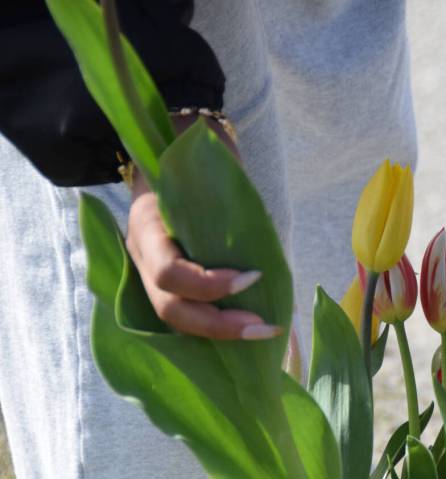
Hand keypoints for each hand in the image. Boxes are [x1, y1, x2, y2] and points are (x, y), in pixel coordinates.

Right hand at [124, 116, 279, 340]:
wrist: (171, 144)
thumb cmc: (199, 159)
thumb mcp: (212, 176)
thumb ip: (230, 209)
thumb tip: (269, 246)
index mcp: (147, 224)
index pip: (169, 272)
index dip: (210, 285)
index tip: (254, 276)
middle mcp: (141, 254)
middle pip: (169, 307)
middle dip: (218, 324)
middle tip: (263, 325)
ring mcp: (147, 271)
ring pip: (174, 318)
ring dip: (219, 332)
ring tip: (261, 331)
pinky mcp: (164, 282)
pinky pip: (185, 314)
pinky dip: (215, 327)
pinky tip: (247, 329)